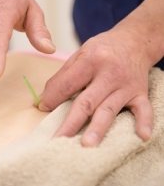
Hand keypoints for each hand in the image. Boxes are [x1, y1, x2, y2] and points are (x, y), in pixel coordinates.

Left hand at [38, 28, 155, 146]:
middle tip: (58, 139)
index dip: (53, 98)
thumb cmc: (102, 49)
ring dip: (98, 128)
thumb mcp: (80, 54)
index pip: (68, 83)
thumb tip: (45, 97)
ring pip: (109, 109)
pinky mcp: (140, 92)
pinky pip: (144, 109)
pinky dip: (144, 122)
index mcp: (91, 60)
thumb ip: (63, 75)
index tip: (41, 109)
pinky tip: (141, 136)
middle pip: (87, 101)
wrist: (134, 40)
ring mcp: (125, 85)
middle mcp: (109, 73)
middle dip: (71, 122)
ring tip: (87, 144)